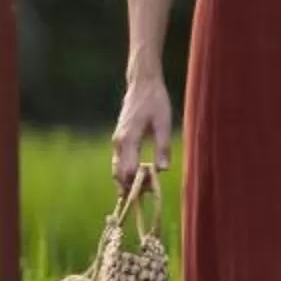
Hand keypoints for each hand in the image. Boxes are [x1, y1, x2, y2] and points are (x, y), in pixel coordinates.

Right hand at [111, 73, 174, 190]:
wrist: (142, 84)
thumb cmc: (155, 101)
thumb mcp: (163, 123)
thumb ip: (163, 146)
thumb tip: (163, 170)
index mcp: (129, 139)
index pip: (128, 171)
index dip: (137, 184)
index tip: (150, 191)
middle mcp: (118, 142)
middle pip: (119, 174)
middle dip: (130, 188)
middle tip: (146, 196)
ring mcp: (117, 141)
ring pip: (117, 169)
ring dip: (127, 182)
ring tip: (142, 191)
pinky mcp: (119, 140)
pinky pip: (118, 162)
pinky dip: (125, 173)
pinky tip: (137, 178)